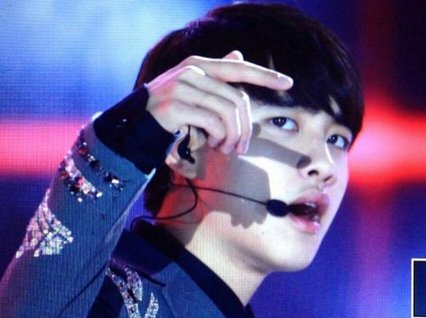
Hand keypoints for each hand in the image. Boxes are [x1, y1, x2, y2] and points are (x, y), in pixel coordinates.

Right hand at [145, 50, 292, 154]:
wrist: (133, 127)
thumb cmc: (167, 114)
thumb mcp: (194, 93)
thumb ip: (216, 79)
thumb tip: (237, 56)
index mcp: (199, 66)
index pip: (238, 68)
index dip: (264, 76)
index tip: (288, 83)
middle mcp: (191, 72)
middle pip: (237, 98)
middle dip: (245, 127)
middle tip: (241, 148)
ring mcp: (181, 87)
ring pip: (228, 112)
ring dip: (232, 136)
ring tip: (226, 149)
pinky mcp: (175, 107)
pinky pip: (212, 122)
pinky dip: (219, 138)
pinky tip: (214, 146)